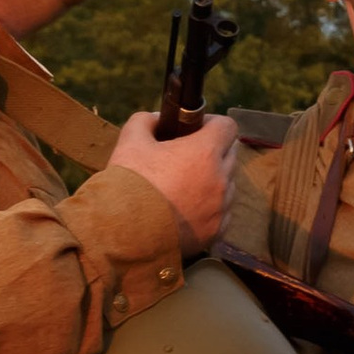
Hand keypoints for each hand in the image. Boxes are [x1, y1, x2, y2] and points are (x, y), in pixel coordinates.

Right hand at [110, 107, 236, 253]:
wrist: (123, 235)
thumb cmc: (129, 184)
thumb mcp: (130, 142)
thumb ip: (145, 121)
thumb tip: (157, 119)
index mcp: (205, 153)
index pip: (227, 127)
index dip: (212, 124)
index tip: (196, 129)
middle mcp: (220, 179)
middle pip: (231, 154)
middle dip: (213, 151)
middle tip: (187, 157)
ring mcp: (220, 209)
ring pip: (227, 186)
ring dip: (213, 181)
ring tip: (185, 187)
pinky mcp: (215, 232)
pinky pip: (222, 214)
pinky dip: (210, 209)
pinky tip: (186, 210)